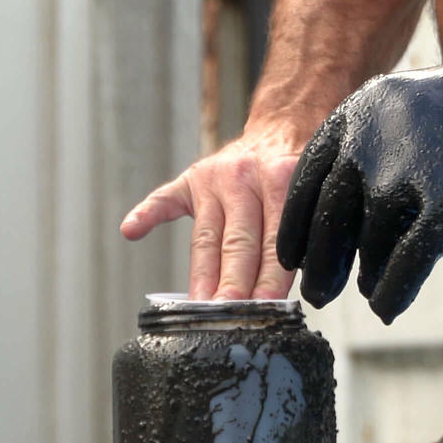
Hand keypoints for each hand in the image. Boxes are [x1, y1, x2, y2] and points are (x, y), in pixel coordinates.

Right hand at [121, 125, 303, 299]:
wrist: (282, 127)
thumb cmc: (297, 172)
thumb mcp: (311, 195)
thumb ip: (304, 236)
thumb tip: (294, 295)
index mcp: (282, 181)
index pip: (274, 242)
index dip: (269, 280)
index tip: (263, 311)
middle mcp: (245, 179)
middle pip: (237, 243)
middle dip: (232, 284)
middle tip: (226, 316)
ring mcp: (214, 179)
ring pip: (207, 236)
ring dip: (202, 275)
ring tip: (198, 307)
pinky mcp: (191, 180)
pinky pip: (165, 199)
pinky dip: (147, 214)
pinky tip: (131, 230)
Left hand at [275, 62, 442, 320]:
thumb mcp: (392, 114)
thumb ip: (356, 157)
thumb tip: (322, 231)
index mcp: (352, 116)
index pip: (307, 182)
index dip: (296, 227)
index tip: (290, 260)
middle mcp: (371, 142)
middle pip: (332, 216)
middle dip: (321, 262)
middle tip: (316, 294)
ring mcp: (408, 171)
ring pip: (372, 242)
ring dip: (366, 274)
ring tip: (367, 290)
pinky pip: (409, 259)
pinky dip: (394, 290)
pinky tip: (386, 307)